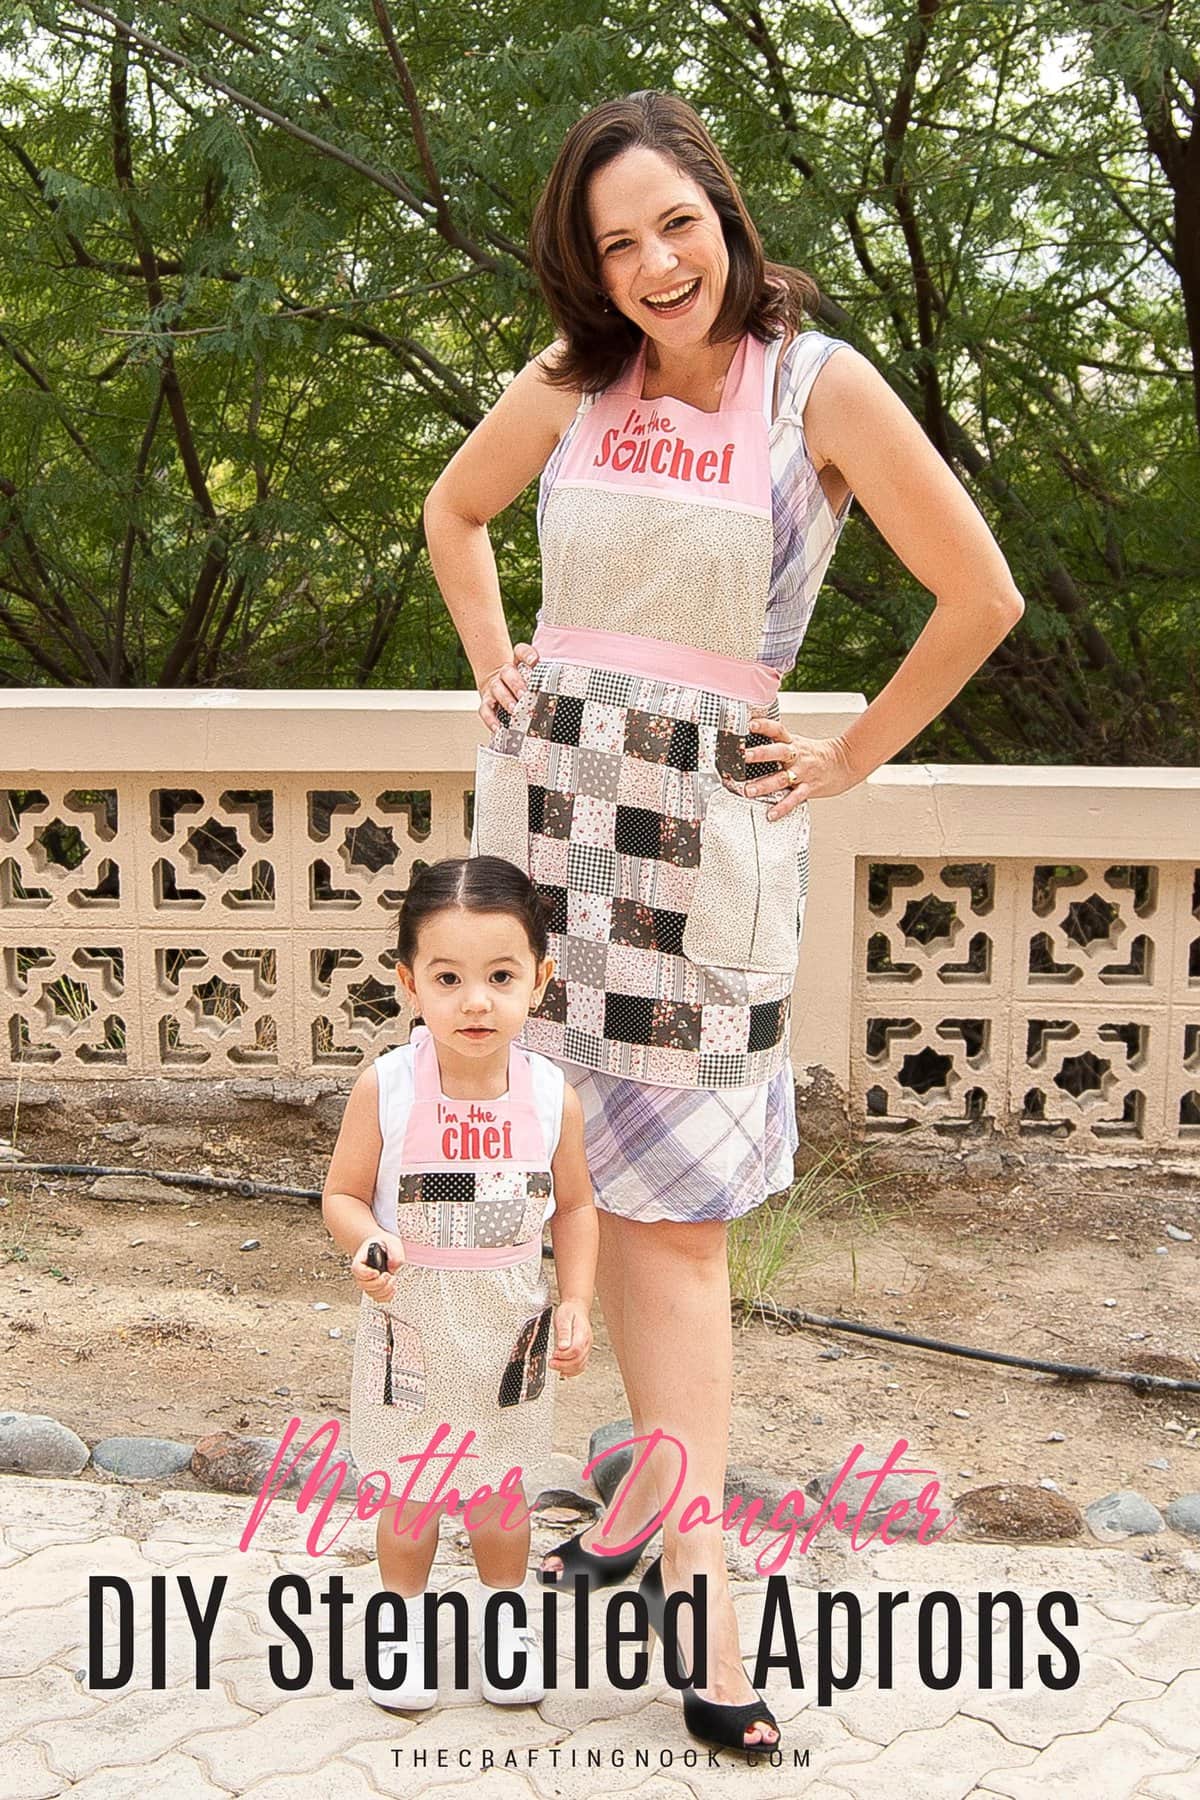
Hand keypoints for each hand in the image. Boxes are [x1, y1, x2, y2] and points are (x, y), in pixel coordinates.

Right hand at [349, 1231, 405, 1303]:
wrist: (383, 1247)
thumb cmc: (384, 1244)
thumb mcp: (391, 1242)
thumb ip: (394, 1253)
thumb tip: (393, 1266)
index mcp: (361, 1259)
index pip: (357, 1269)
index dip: (367, 1274)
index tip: (377, 1272)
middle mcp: (362, 1273)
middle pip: (363, 1285)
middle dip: (379, 1283)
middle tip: (388, 1275)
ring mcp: (368, 1282)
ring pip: (371, 1293)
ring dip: (384, 1290)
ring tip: (392, 1279)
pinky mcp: (376, 1288)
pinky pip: (378, 1298)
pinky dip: (387, 1296)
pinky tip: (392, 1288)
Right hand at [477, 642, 538, 730]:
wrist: (496, 683)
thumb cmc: (520, 683)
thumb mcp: (531, 676)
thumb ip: (543, 679)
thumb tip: (561, 690)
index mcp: (517, 663)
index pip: (521, 652)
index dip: (527, 655)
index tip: (535, 662)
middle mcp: (504, 673)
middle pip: (508, 672)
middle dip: (516, 684)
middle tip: (524, 694)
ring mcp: (494, 687)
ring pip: (497, 689)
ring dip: (506, 699)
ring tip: (514, 709)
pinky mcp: (487, 702)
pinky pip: (485, 710)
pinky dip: (491, 719)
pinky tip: (498, 727)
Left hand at [548, 1298, 591, 1377]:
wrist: (576, 1308)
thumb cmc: (569, 1312)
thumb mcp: (563, 1317)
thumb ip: (564, 1332)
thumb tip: (562, 1346)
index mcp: (582, 1333)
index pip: (576, 1350)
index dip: (564, 1355)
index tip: (554, 1354)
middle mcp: (587, 1342)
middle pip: (579, 1360)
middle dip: (563, 1365)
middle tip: (551, 1363)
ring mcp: (586, 1348)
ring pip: (580, 1365)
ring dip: (567, 1369)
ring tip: (555, 1366)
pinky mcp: (584, 1351)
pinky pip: (581, 1365)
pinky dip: (572, 1371)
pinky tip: (563, 1371)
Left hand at [744, 717, 859, 819]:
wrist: (844, 763)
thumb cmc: (816, 754)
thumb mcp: (797, 743)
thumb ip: (778, 743)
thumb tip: (752, 741)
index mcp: (793, 742)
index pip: (778, 730)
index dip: (765, 726)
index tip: (751, 725)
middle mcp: (796, 756)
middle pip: (779, 752)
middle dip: (761, 754)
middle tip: (745, 756)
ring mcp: (802, 773)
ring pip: (782, 778)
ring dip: (764, 785)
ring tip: (749, 790)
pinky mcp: (808, 788)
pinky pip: (794, 799)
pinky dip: (782, 807)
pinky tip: (771, 813)